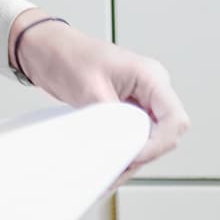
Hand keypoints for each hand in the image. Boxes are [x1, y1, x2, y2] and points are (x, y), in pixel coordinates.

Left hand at [12, 16, 190, 188]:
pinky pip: (135, 134)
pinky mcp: (127, 108)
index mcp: (150, 76)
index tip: (133, 156)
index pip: (174, 119)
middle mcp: (152, 89)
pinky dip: (124, 148)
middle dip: (145, 153)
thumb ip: (111, 118)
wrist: (45, 48)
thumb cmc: (67, 55)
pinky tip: (109, 160)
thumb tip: (121, 148)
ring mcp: (141, 99)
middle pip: (166, 132)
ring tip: (110, 171)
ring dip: (133, 154)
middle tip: (118, 168)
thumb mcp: (89, 88)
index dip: (158, 144)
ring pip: (151, 137)